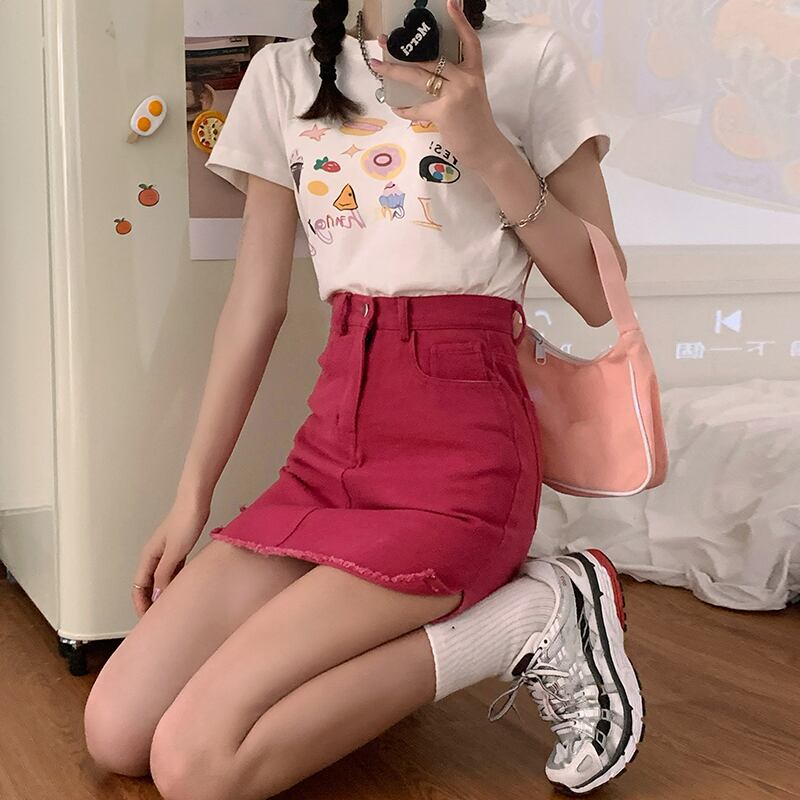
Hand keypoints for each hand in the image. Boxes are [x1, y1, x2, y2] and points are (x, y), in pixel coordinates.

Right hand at [131, 497, 209, 616]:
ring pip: (159, 578)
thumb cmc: (185, 522)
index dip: (141, 604)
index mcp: (149, 556)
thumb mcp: (174, 552)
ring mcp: (165, 552)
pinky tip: (180, 589)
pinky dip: (172, 582)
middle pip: (147, 584)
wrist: (195, 502)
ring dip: (161, 593)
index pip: (139, 586)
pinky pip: (171, 570)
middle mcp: (154, 555)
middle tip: (157, 618)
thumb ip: (164, 573)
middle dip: (149, 601)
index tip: (146, 619)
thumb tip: (157, 595)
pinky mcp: (177, 549)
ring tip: (168, 608)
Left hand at [370, 0, 507, 172]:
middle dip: (405, 52)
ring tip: (379, 67)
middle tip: (385, 42)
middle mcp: (466, 80)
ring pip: (419, 77)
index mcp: (474, 74)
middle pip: (431, 60)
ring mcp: (455, 95)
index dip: (460, 22)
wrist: (485, 149)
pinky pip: (417, 107)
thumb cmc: (476, 124)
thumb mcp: (472, 96)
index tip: (450, 3)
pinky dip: (405, 108)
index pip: (470, 42)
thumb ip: (455, 83)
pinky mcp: (444, 112)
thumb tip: (428, 76)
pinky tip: (396, 106)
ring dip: (395, 72)